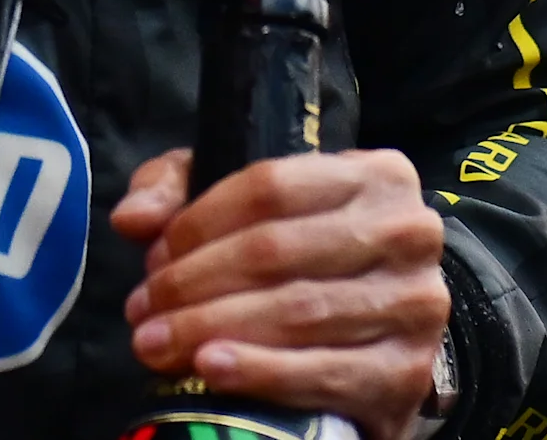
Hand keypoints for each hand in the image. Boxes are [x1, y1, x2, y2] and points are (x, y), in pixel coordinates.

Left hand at [112, 149, 450, 439]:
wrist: (380, 339)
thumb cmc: (304, 256)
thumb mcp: (242, 204)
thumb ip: (178, 191)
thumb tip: (132, 219)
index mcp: (374, 174)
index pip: (269, 188)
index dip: (198, 224)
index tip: (152, 257)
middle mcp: (407, 232)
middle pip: (276, 252)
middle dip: (194, 283)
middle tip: (143, 310)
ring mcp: (415, 304)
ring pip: (295, 312)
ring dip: (211, 328)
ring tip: (157, 344)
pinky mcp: (408, 372)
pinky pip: (324, 371)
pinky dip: (260, 372)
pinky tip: (210, 368)